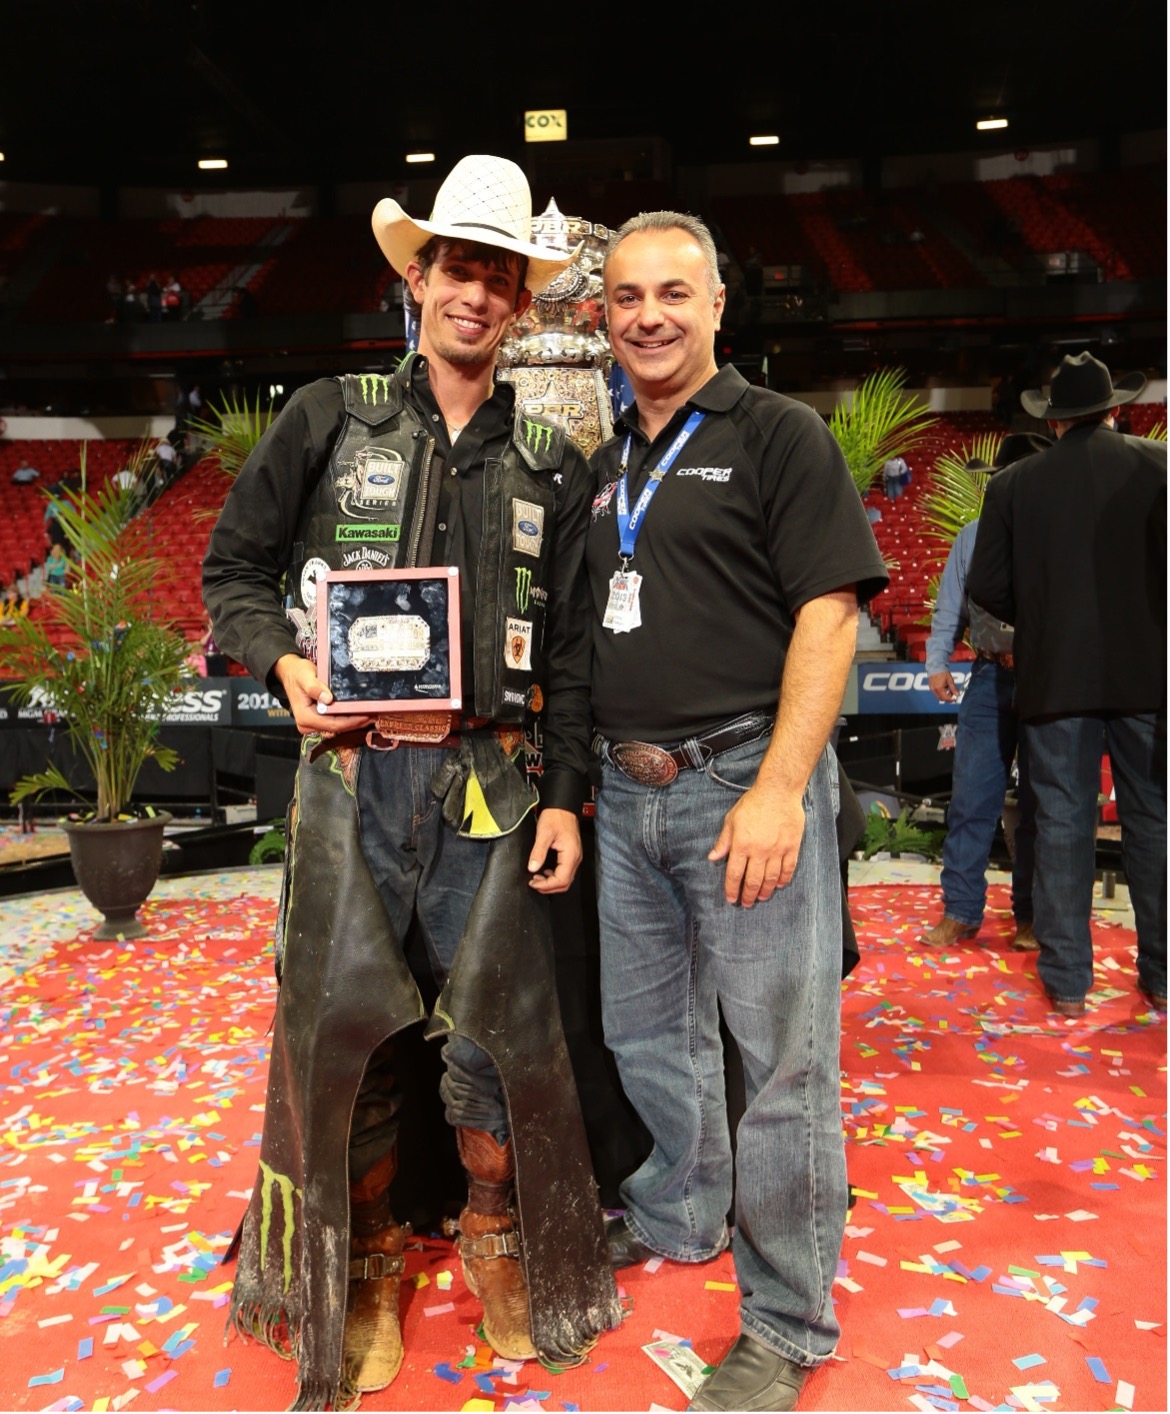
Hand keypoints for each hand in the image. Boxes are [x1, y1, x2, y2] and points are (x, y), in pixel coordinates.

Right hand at [275, 653, 371, 735]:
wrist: (290, 672)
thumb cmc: (297, 673)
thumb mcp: (305, 676)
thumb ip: (315, 688)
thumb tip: (328, 699)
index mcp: (305, 717)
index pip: (333, 724)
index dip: (351, 721)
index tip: (366, 715)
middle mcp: (308, 724)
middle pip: (337, 728)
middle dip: (356, 722)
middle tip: (375, 715)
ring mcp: (313, 724)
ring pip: (338, 726)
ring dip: (354, 721)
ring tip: (371, 713)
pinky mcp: (318, 720)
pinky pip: (336, 722)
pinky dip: (348, 718)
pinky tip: (360, 712)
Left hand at [527, 807, 582, 893]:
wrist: (562, 806)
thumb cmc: (556, 816)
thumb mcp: (544, 834)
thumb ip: (538, 852)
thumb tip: (533, 867)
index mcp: (570, 854)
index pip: (561, 879)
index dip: (547, 885)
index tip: (533, 882)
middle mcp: (575, 857)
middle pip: (565, 883)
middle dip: (549, 887)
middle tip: (534, 883)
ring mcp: (575, 856)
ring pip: (566, 878)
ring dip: (551, 882)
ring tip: (537, 878)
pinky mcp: (571, 854)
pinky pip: (565, 871)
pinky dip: (555, 875)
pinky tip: (545, 871)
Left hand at [708, 783, 804, 906]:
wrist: (778, 791)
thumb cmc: (752, 804)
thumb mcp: (731, 820)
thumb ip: (723, 841)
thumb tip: (712, 858)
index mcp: (741, 845)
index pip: (735, 874)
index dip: (732, 889)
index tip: (731, 899)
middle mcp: (759, 851)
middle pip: (753, 881)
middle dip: (748, 895)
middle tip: (746, 903)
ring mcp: (777, 850)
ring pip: (771, 878)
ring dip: (765, 891)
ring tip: (762, 898)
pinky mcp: (792, 846)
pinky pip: (788, 868)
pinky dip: (783, 879)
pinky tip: (779, 885)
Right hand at [929, 670, 959, 703]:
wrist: (936, 667)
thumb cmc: (943, 673)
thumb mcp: (950, 680)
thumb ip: (954, 688)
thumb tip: (958, 695)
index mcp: (939, 688)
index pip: (945, 698)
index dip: (951, 699)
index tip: (955, 698)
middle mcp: (934, 690)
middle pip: (941, 699)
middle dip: (948, 698)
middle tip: (952, 694)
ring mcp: (932, 689)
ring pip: (939, 696)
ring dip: (944, 695)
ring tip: (948, 689)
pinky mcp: (931, 687)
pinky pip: (936, 693)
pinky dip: (941, 693)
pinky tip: (944, 687)